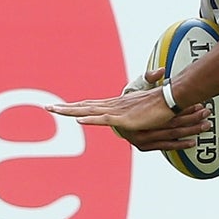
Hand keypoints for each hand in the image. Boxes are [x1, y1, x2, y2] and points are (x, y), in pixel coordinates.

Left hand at [49, 84, 211, 147]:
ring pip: (88, 110)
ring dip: (70, 110)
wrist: (171, 99)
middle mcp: (113, 105)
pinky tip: (79, 120)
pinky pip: (104, 119)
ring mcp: (117, 111)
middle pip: (84, 106)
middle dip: (65, 108)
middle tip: (48, 108)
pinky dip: (91, 119)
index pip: (91, 105)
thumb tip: (136, 114)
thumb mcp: (146, 109)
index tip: (62, 107)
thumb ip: (137, 112)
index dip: (76, 106)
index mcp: (117, 105)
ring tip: (54, 110)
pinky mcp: (124, 118)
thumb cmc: (161, 103)